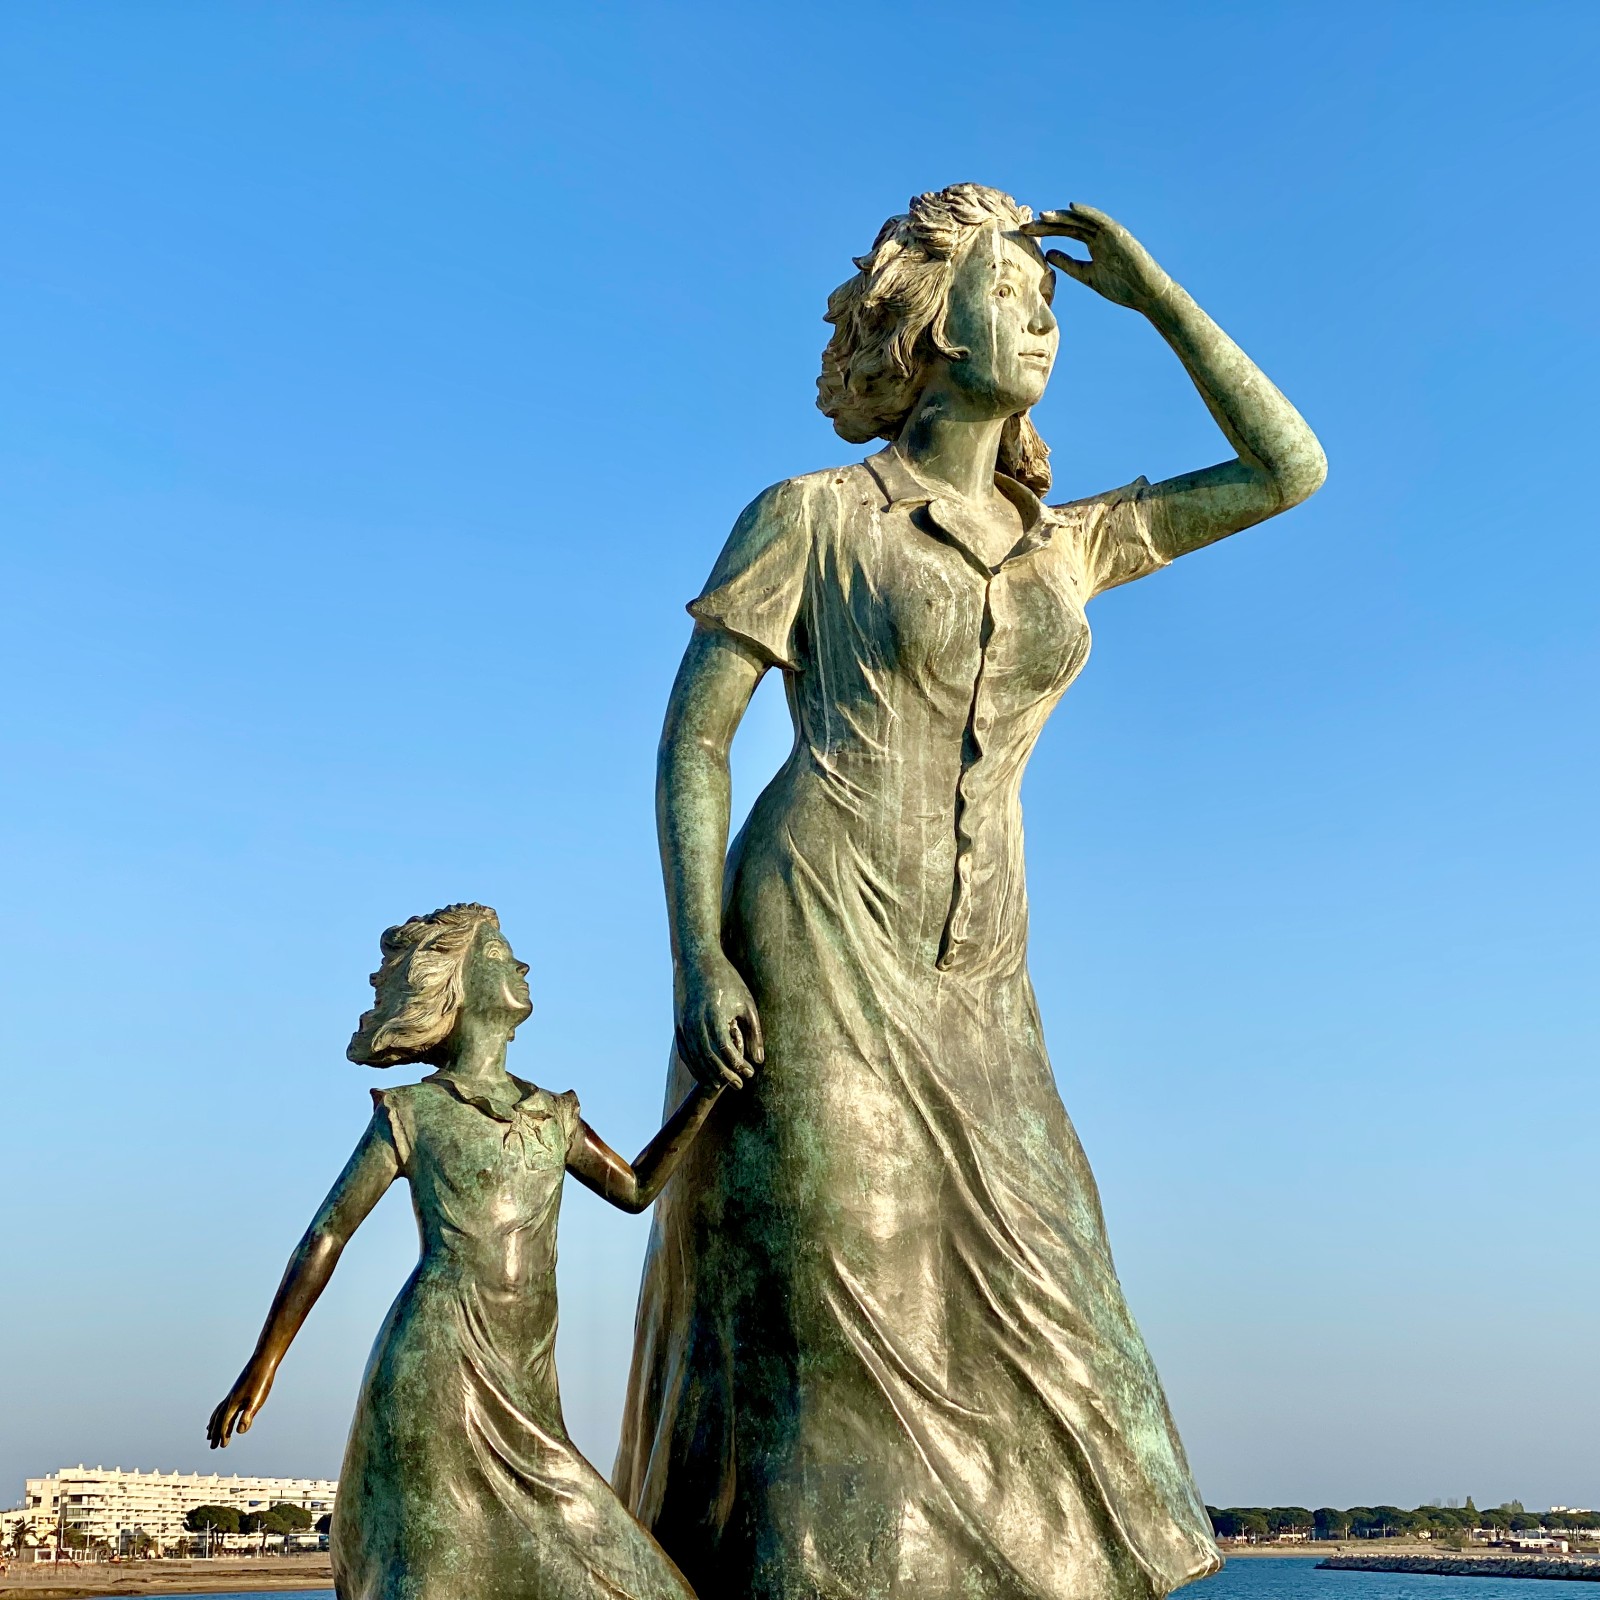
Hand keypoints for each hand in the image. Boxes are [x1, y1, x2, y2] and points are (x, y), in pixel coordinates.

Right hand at [207, 1360, 273, 1448]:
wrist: (263, 1361)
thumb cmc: (261, 1381)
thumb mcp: (257, 1400)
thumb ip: (248, 1415)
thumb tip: (239, 1432)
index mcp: (233, 1404)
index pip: (225, 1423)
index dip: (224, 1435)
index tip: (223, 1446)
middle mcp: (229, 1400)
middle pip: (218, 1419)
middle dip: (215, 1433)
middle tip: (212, 1447)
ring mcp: (232, 1394)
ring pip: (218, 1412)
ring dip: (213, 1424)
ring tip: (208, 1433)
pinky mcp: (236, 1390)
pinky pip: (223, 1405)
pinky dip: (219, 1413)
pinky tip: (223, 1414)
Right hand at [675, 953, 763, 1090]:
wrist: (697, 960)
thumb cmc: (727, 980)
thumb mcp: (746, 1003)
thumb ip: (754, 1032)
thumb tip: (759, 1060)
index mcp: (715, 1016)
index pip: (726, 1051)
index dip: (738, 1066)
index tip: (750, 1074)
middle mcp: (696, 1023)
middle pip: (709, 1059)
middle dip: (724, 1076)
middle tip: (739, 1086)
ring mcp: (684, 1024)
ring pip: (695, 1058)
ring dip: (708, 1075)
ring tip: (722, 1085)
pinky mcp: (678, 1024)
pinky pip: (685, 1052)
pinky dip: (694, 1066)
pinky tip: (705, 1074)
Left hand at [1022, 204, 1172, 313]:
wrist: (1146, 294)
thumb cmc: (1122, 287)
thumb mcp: (1088, 276)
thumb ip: (1069, 264)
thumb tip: (1048, 254)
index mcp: (1094, 244)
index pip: (1065, 233)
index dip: (1045, 232)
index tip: (1025, 233)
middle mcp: (1100, 235)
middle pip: (1069, 225)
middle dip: (1047, 224)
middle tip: (1024, 225)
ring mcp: (1109, 233)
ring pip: (1082, 220)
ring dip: (1062, 217)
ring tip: (1042, 216)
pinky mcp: (1118, 233)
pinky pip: (1100, 220)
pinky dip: (1086, 213)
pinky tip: (1070, 208)